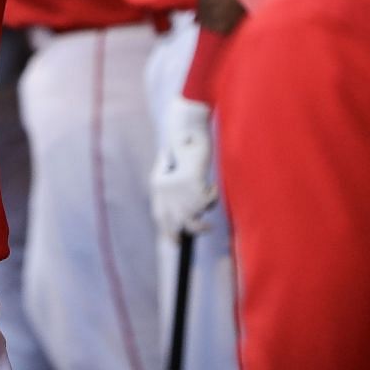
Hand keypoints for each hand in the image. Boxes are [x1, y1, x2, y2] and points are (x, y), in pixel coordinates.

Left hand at [150, 97, 218, 236]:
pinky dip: (212, 195)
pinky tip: (212, 185)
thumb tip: (180, 216)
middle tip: (193, 240)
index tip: (176, 239)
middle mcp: (164, 191)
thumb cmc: (182, 145)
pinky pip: (208, 201)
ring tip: (208, 225)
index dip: (168, 230)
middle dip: (184, 235)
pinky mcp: (193, 185)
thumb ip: (172, 188)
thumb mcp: (171, 169)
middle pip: (173, 225)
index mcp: (157, 186)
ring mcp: (179, 190)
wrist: (187, 129)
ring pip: (192, 222)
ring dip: (202, 225)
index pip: (159, 216)